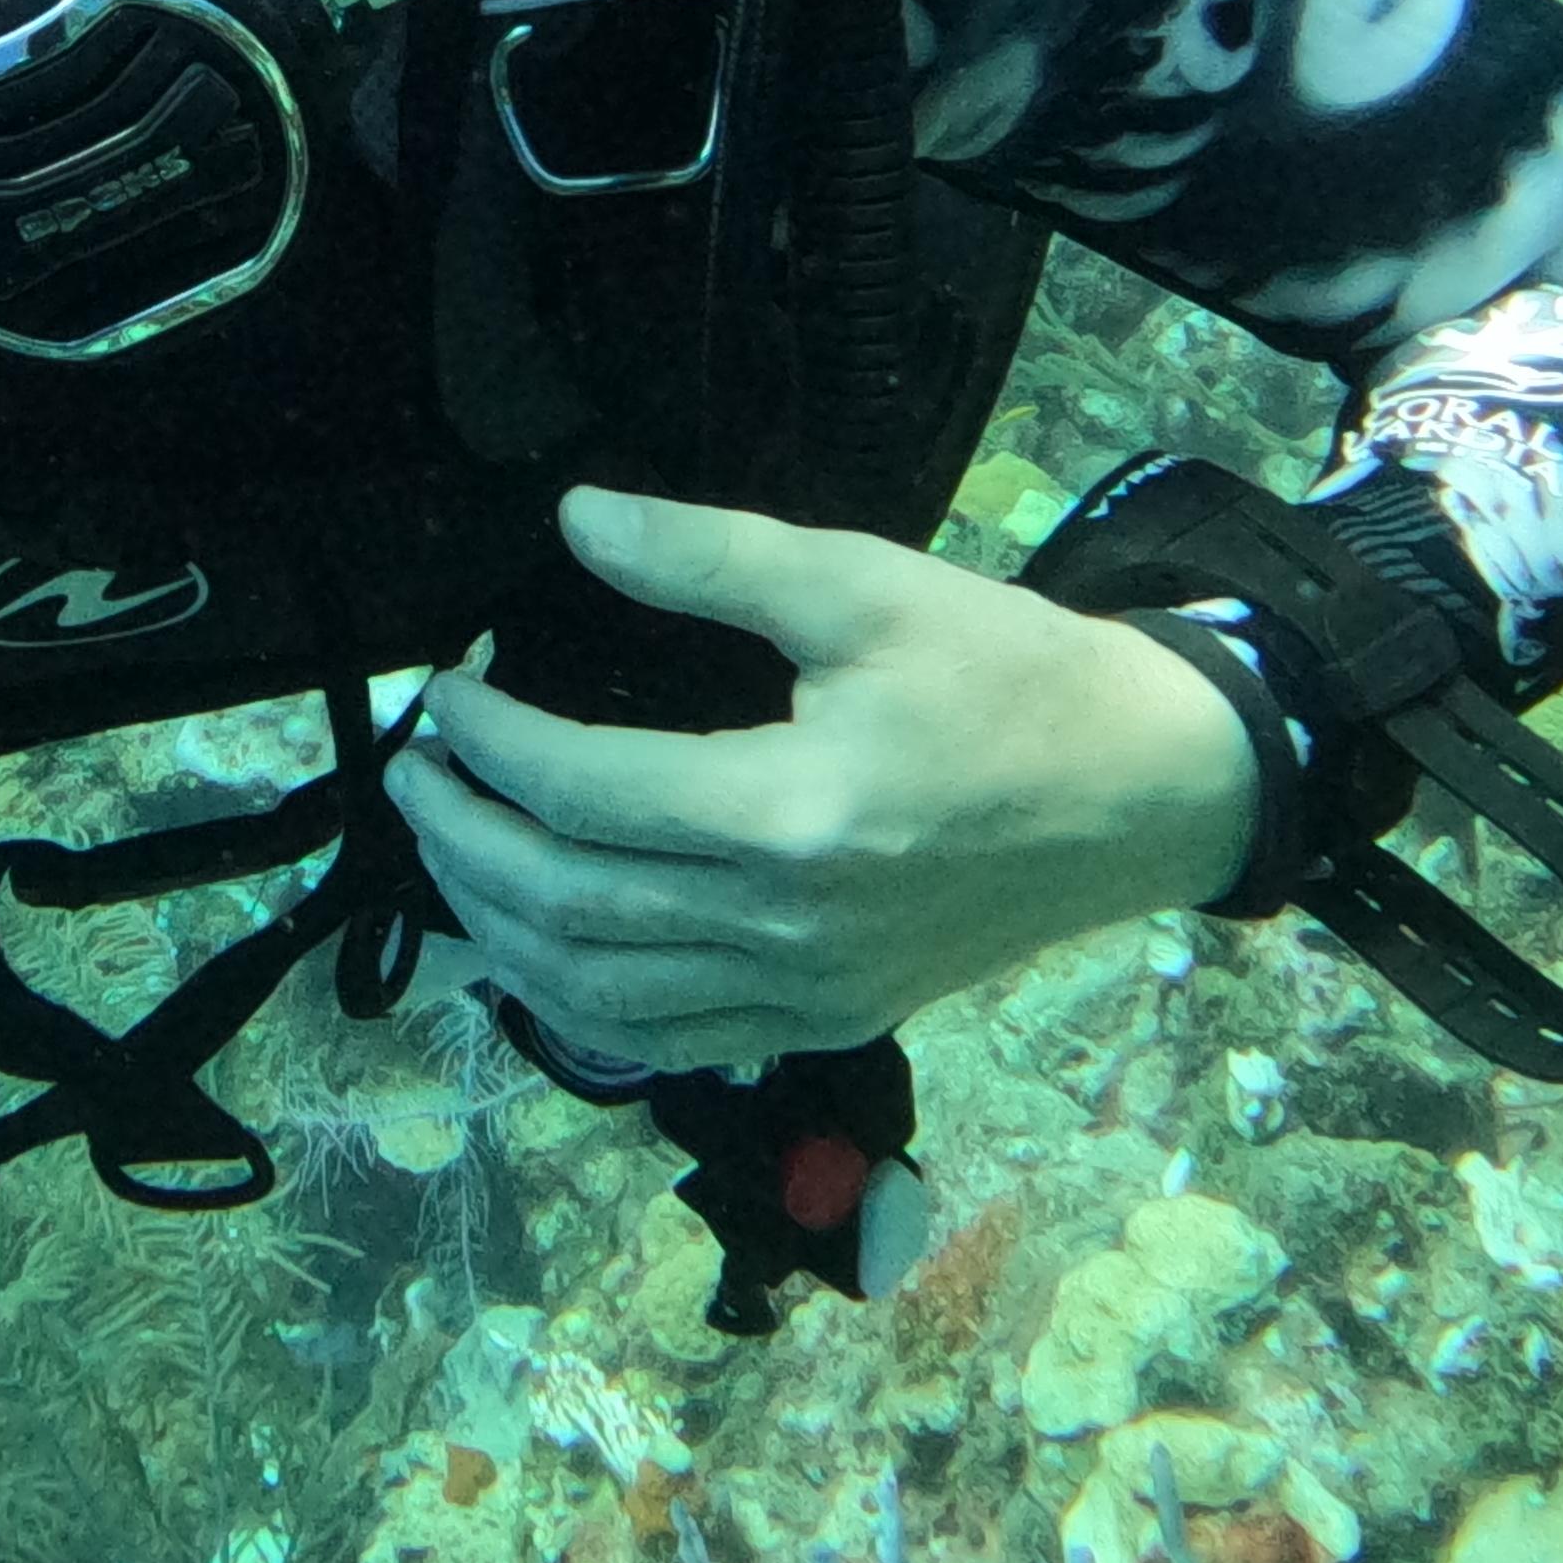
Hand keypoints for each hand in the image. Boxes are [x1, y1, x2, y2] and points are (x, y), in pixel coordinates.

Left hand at [393, 484, 1260, 1069]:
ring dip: (497, 924)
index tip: (447, 691)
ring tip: (455, 844)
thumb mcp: (865, 586)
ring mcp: (806, 993)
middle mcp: (788, 929)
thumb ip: (709, 556)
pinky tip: (536, 942)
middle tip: (419, 768)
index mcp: (794, 817)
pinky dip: (573, 1001)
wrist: (1143, 792)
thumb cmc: (1011, 677)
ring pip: (594, 995)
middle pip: (566, 905)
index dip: (490, 742)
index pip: (584, 793)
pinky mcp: (825, 1019)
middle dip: (462, 835)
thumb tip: (577, 521)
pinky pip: (664, 1041)